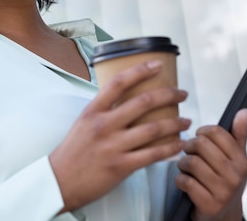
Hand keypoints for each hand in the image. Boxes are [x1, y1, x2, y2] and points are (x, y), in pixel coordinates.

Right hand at [49, 61, 189, 211]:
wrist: (60, 180)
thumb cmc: (73, 152)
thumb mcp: (83, 123)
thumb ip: (103, 111)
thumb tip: (126, 100)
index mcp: (93, 111)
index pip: (119, 83)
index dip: (140, 71)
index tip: (157, 65)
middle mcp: (104, 125)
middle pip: (143, 103)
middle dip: (168, 95)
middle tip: (181, 93)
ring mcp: (113, 146)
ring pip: (153, 129)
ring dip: (175, 123)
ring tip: (186, 120)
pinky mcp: (122, 165)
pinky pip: (153, 154)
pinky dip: (170, 148)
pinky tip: (179, 144)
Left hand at [174, 109, 246, 220]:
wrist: (223, 215)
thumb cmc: (224, 181)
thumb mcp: (234, 159)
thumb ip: (237, 135)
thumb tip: (243, 112)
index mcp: (241, 160)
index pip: (216, 132)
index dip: (201, 132)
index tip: (199, 138)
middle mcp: (235, 175)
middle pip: (201, 144)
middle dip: (188, 146)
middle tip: (188, 152)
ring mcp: (223, 191)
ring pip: (191, 162)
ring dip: (182, 164)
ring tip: (186, 167)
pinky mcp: (209, 204)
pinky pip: (185, 181)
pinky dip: (179, 180)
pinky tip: (184, 182)